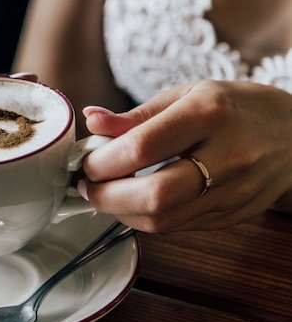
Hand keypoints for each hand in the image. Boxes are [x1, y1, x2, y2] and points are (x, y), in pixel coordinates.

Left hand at [78, 80, 291, 231]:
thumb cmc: (235, 107)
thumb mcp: (187, 94)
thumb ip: (136, 115)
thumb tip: (91, 120)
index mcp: (210, 114)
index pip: (143, 147)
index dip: (103, 161)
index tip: (86, 161)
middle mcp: (227, 157)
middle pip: (154, 196)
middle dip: (106, 197)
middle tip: (87, 185)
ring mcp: (234, 193)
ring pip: (163, 221)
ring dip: (121, 212)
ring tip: (104, 193)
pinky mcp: (233, 216)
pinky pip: (178, 227)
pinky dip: (146, 218)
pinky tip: (133, 201)